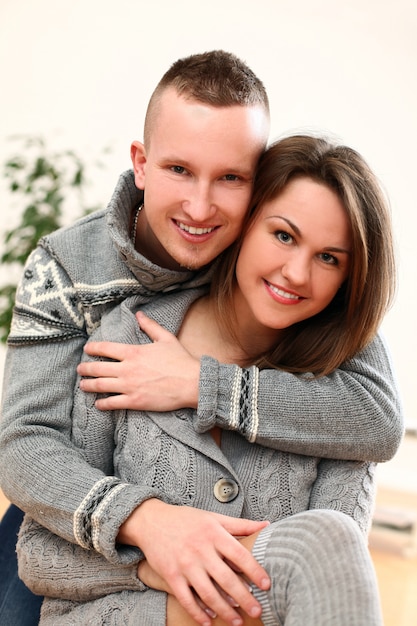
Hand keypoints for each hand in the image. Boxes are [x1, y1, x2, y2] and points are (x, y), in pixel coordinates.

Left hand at [77, 312, 199, 410]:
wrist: (192, 382)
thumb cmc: (180, 360)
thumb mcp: (165, 338)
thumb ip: (150, 326)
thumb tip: (139, 314)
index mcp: (133, 352)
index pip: (105, 348)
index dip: (93, 348)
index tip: (87, 349)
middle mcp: (127, 369)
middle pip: (98, 368)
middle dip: (85, 368)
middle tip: (80, 369)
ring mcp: (129, 386)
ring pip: (101, 386)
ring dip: (88, 385)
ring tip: (82, 385)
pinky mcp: (135, 401)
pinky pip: (112, 403)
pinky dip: (102, 404)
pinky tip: (98, 404)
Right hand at [119, 499, 269, 625]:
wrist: (152, 521)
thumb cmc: (186, 519)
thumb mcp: (213, 517)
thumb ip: (240, 524)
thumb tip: (267, 525)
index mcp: (213, 534)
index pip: (239, 554)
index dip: (254, 570)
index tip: (266, 585)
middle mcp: (200, 550)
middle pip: (226, 578)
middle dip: (244, 597)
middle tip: (257, 611)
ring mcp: (185, 564)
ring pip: (208, 593)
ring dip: (225, 610)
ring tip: (237, 622)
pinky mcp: (171, 576)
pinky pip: (186, 599)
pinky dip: (198, 613)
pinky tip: (209, 621)